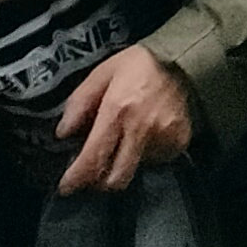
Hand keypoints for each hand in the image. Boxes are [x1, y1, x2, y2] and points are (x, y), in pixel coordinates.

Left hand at [53, 43, 194, 197]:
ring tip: (123, 141)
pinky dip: (144, 155)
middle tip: (92, 172)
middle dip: (99, 182)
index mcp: (118, 110)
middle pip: (116, 178)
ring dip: (123, 163)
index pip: (94, 156)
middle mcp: (141, 130)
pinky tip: (143, 136)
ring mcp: (163, 139)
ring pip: (135, 170)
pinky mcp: (179, 143)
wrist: (183, 60)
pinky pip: (155, 161)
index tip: (66, 187)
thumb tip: (63, 133)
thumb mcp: (102, 73)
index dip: (77, 177)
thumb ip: (80, 102)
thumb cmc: (138, 65)